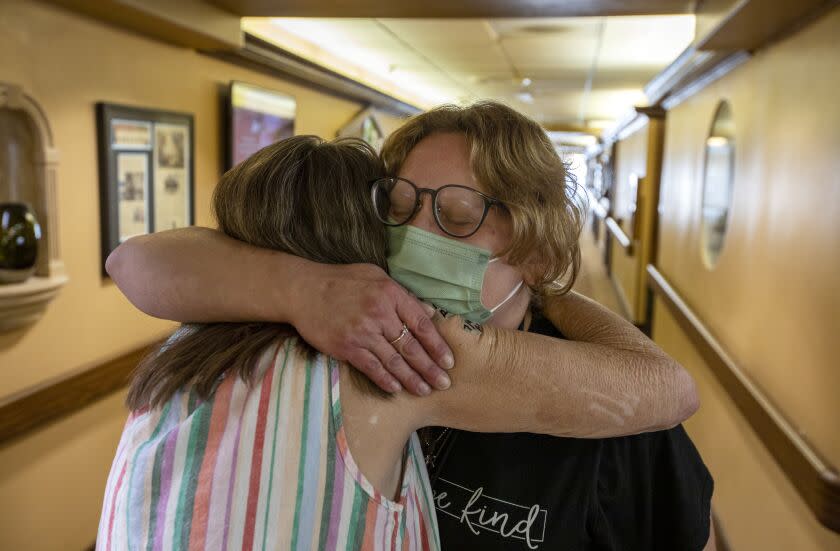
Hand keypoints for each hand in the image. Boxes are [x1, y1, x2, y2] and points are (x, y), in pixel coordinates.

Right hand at [290, 261, 453, 395]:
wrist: (303, 290)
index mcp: (390, 294)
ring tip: (425, 390)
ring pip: (394, 361)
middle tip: (444, 383)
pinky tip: (397, 389)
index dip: (437, 345)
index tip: (449, 361)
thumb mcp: (376, 276)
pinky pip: (371, 367)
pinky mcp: (346, 347)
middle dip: (430, 368)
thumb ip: (404, 295)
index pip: (422, 324)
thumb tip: (430, 312)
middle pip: (411, 347)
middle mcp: (379, 314)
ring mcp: (362, 332)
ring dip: (412, 379)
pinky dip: (385, 379)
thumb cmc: (341, 281)